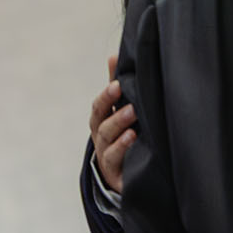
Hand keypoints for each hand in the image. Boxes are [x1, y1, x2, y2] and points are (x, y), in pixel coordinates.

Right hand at [88, 55, 134, 194]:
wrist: (131, 177)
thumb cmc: (127, 136)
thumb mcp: (123, 111)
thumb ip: (119, 86)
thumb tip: (114, 55)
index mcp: (103, 121)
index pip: (100, 104)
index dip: (107, 93)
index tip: (117, 81)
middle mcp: (102, 136)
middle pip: (99, 118)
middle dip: (108, 102)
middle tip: (121, 88)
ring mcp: (106, 153)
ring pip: (106, 137)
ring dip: (118, 122)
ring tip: (133, 111)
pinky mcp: (115, 171)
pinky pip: (114, 158)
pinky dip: (121, 147)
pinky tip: (132, 136)